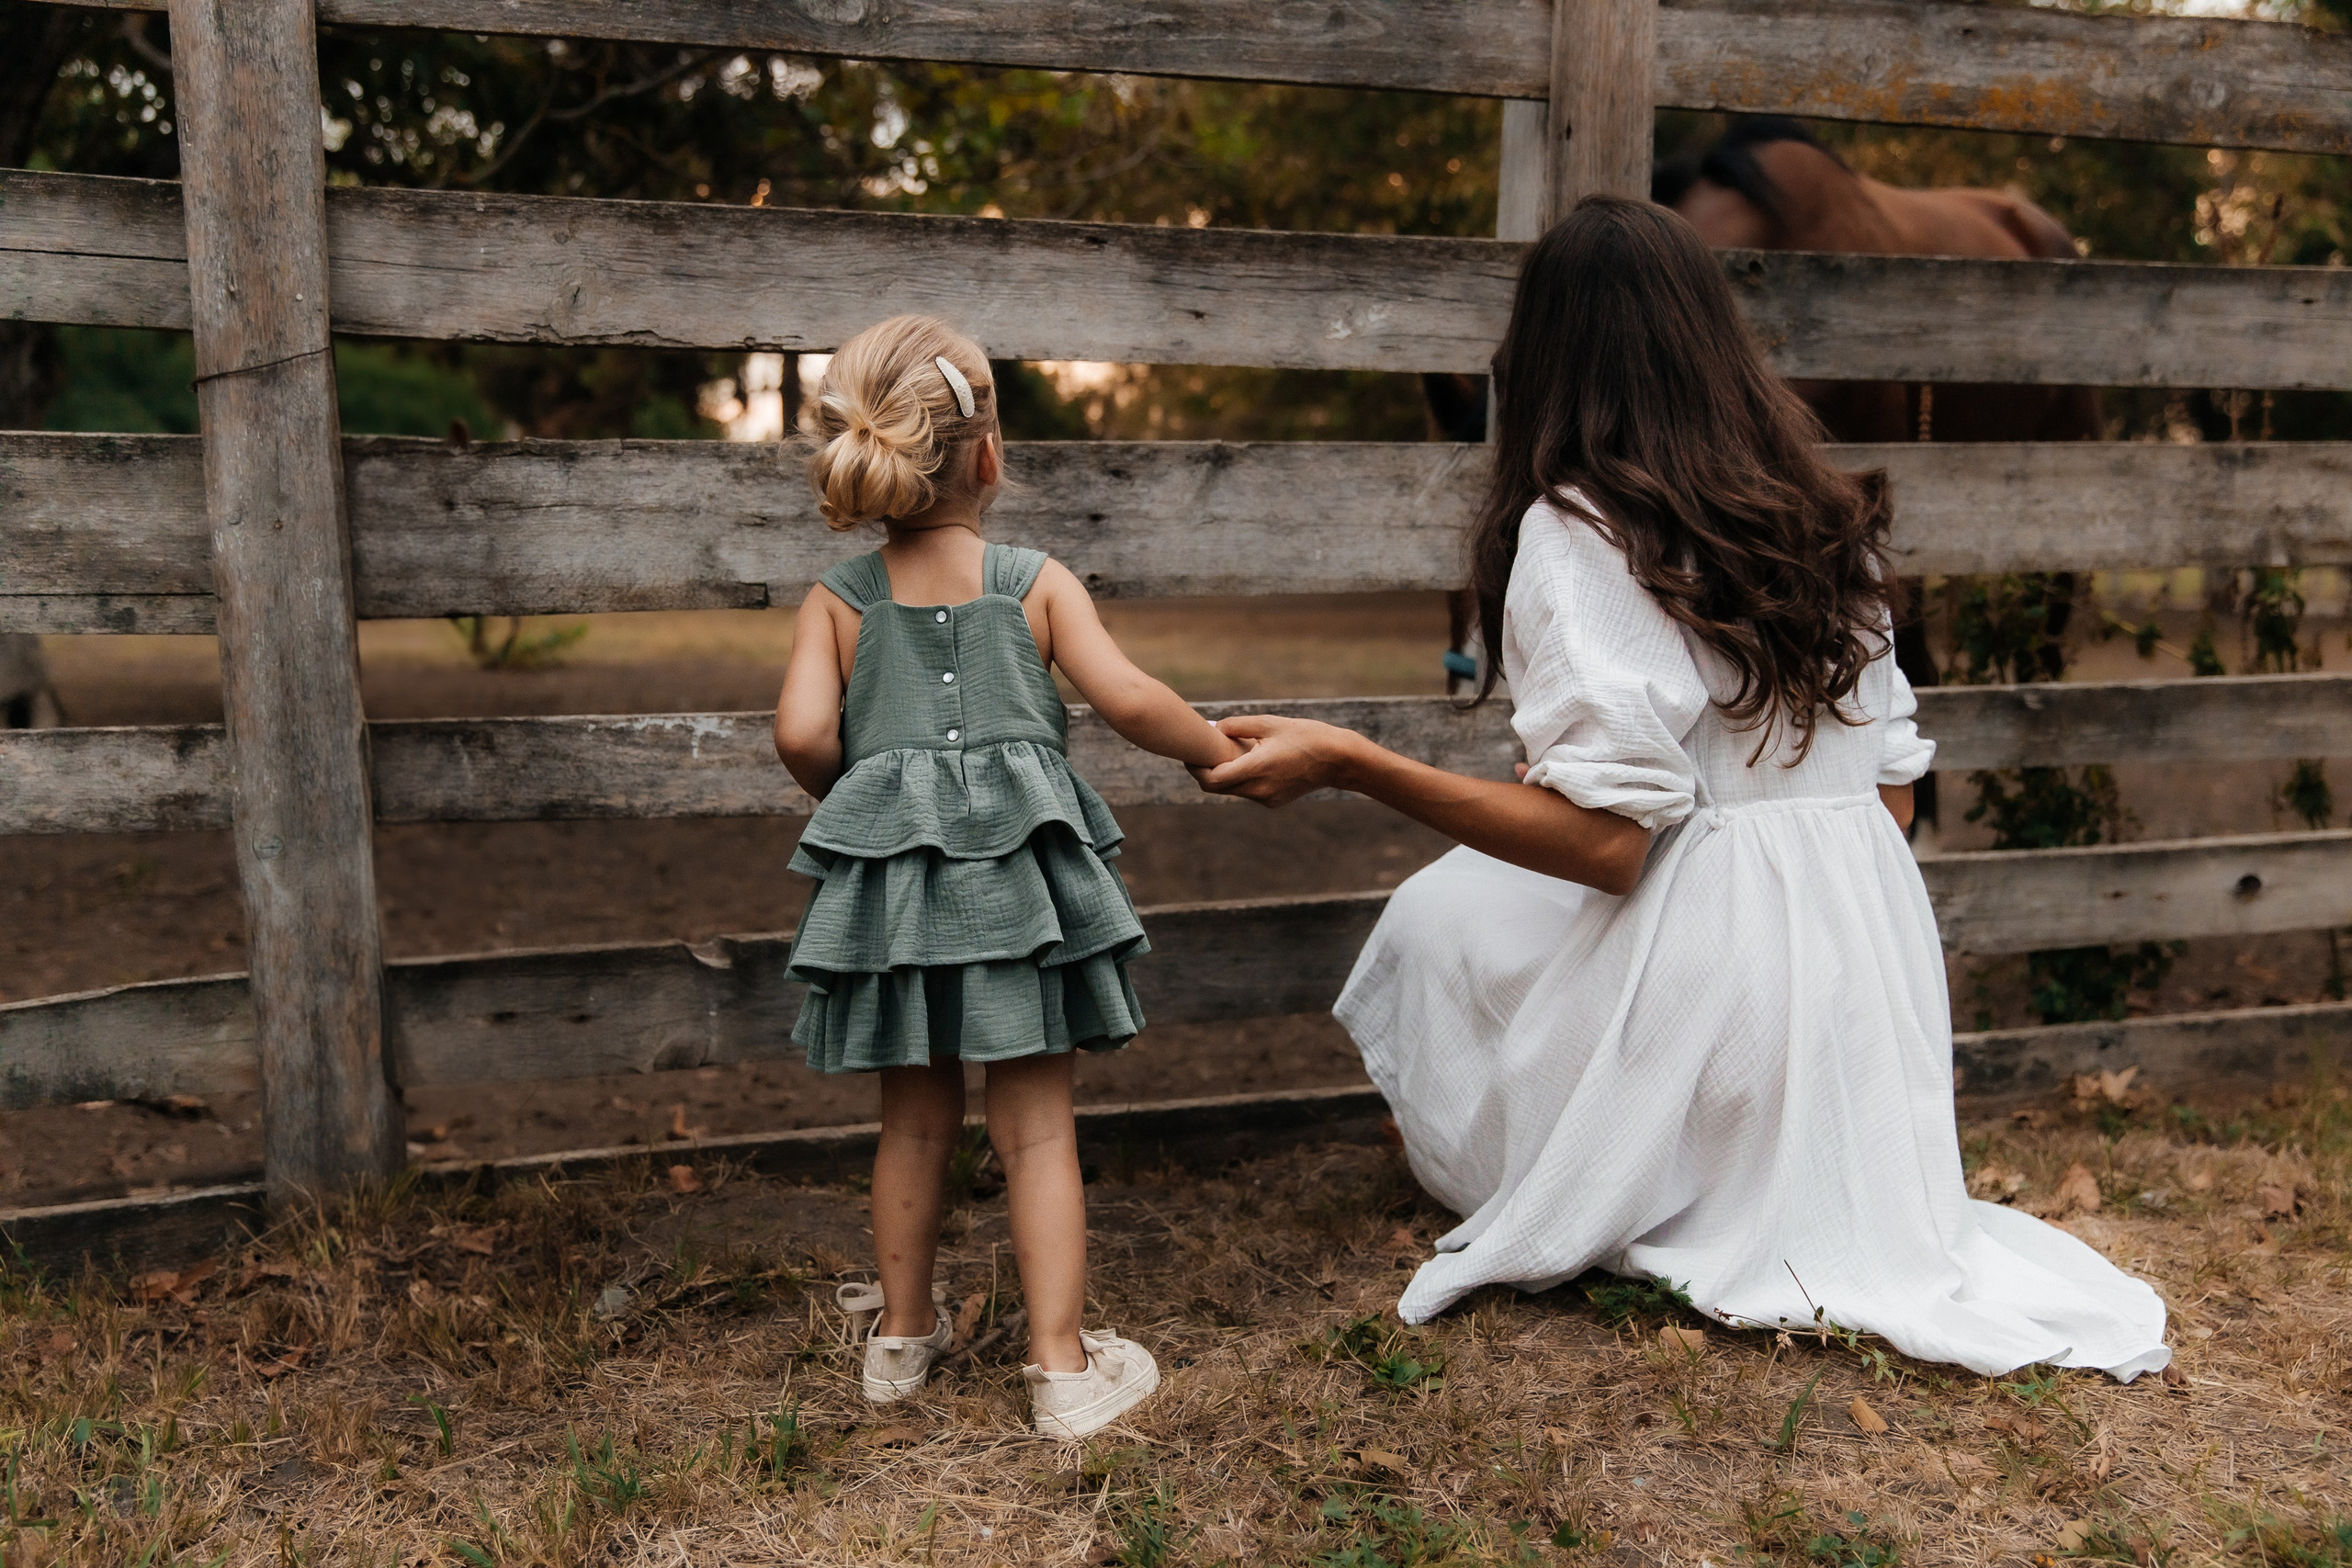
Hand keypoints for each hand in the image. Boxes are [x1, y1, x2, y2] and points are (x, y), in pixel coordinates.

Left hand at [1191, 715, 1364, 806]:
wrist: (1337, 760)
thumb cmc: (1305, 736)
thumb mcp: (1270, 723)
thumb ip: (1237, 725)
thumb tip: (1215, 728)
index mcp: (1256, 769)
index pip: (1211, 780)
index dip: (1194, 769)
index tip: (1189, 755)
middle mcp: (1259, 789)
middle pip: (1217, 788)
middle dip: (1204, 772)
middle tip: (1199, 754)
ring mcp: (1266, 799)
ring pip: (1231, 790)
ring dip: (1223, 775)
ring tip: (1226, 754)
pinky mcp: (1273, 802)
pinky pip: (1247, 792)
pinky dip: (1240, 779)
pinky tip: (1248, 762)